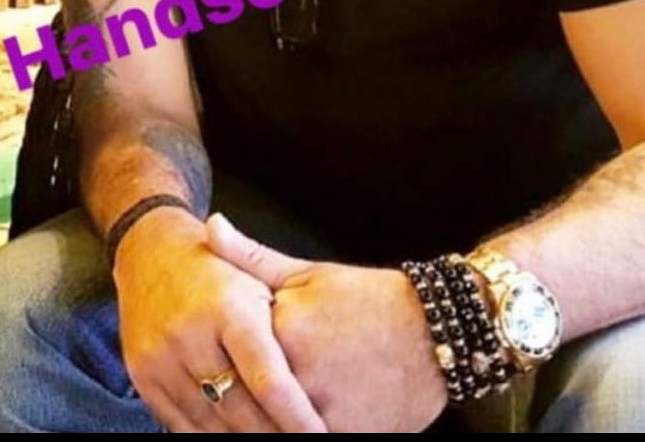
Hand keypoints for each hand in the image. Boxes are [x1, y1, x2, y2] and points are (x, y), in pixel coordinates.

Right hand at [112, 206, 327, 432]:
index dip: (298, 417)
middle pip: (240, 410)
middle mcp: (190, 334)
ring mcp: (161, 359)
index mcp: (228, 306)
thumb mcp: (255, 276)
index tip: (320, 434)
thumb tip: (328, 371)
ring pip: (211, 425)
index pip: (268, 379)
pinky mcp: (144, 378)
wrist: (151, 253)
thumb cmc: (219, 269)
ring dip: (246, 440)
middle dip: (276, 433)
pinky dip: (213, 438)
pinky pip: (182, 426)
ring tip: (277, 439)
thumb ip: (287, 319)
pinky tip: (238, 438)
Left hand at [206, 212, 448, 432]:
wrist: (437, 334)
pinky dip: (290, 432)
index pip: (228, 351)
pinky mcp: (343, 436)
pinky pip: (300, 439)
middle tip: (222, 398)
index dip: (218, 358)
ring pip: (269, 426)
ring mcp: (322, 410)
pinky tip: (288, 422)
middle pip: (245, 395)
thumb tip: (211, 225)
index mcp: (283, 326)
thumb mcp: (309, 273)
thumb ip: (252, 258)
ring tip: (257, 409)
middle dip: (231, 400)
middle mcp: (299, 371)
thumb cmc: (369, 299)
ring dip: (259, 422)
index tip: (208, 361)